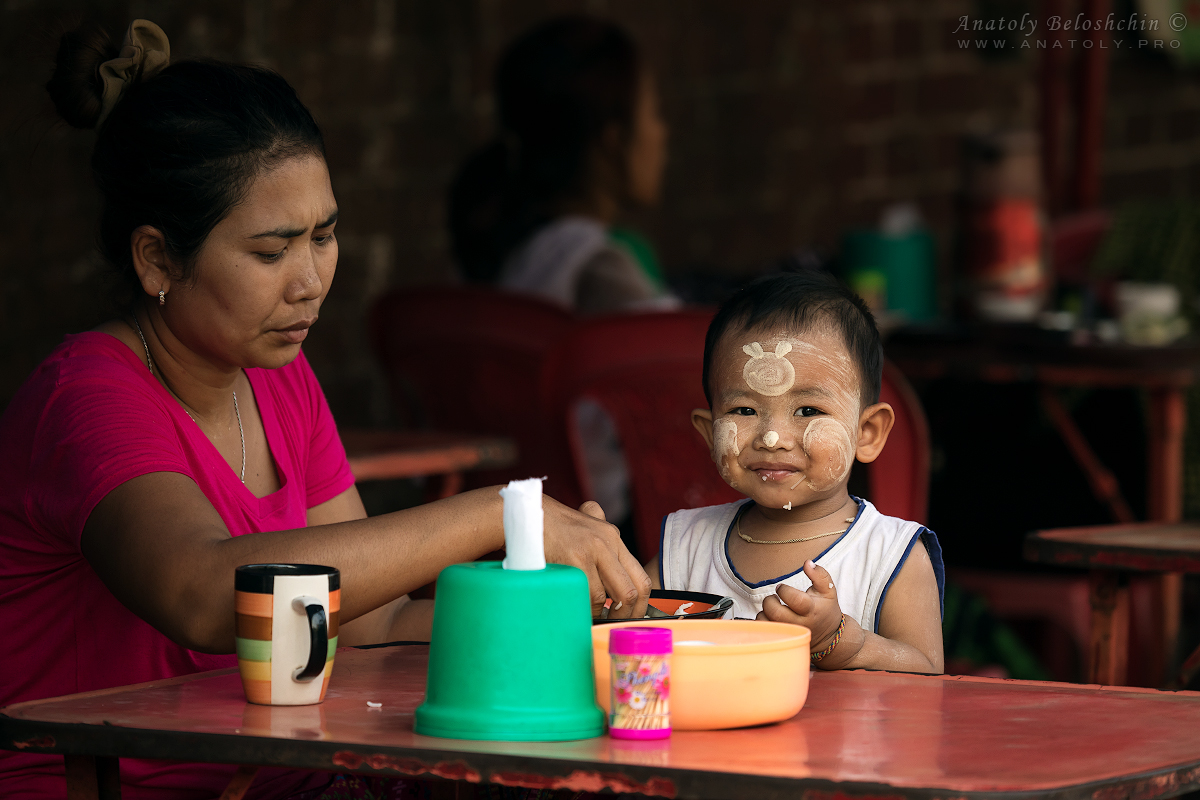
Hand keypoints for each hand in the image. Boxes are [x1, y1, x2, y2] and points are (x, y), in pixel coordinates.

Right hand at [542, 497, 649, 619]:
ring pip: (605, 598)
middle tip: (613, 623)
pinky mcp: (573, 560)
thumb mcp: (585, 525)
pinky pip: (585, 595)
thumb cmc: (552, 525)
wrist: (526, 513)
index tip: (630, 617)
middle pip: (630, 591)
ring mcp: (590, 551)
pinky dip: (582, 608)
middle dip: (624, 615)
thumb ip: (603, 545)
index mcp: (613, 537)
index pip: (640, 578)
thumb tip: (614, 581)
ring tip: (588, 615)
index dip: (639, 605)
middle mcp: (607, 543)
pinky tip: (575, 608)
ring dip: (596, 612)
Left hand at [756, 560, 843, 648]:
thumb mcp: (828, 590)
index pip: (796, 600)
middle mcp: (800, 623)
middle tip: (774, 598)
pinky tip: (769, 617)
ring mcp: (790, 633)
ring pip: (767, 623)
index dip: (784, 591)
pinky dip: (761, 622)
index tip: (781, 588)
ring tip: (772, 608)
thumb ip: (819, 575)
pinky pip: (764, 630)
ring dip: (764, 612)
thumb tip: (807, 563)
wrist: (828, 636)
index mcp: (811, 610)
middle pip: (776, 613)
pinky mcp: (782, 638)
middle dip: (770, 601)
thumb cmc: (825, 609)